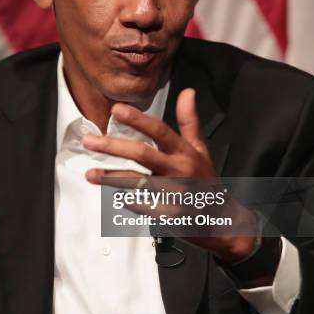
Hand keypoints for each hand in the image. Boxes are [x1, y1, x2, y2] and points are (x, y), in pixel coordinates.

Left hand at [84, 88, 258, 262]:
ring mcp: (175, 194)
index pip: (160, 130)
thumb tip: (188, 92)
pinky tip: (114, 196)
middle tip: (89, 141)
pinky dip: (129, 201)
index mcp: (185, 152)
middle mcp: (179, 170)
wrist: (224, 221)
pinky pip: (144, 207)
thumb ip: (190, 121)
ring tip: (91, 174)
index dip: (138, 119)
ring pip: (138, 182)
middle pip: (143, 154)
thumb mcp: (201, 149)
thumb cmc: (207, 182)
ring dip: (112, 178)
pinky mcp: (171, 215)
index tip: (116, 109)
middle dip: (113, 147)